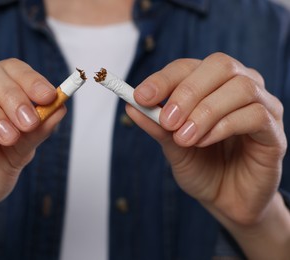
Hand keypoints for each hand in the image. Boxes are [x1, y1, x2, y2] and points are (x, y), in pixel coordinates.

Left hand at [129, 52, 286, 225]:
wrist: (225, 200)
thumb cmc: (201, 167)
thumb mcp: (172, 146)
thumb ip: (156, 125)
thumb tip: (131, 106)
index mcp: (212, 86)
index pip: (188, 67)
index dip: (163, 78)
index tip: (140, 96)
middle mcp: (239, 88)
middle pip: (219, 65)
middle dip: (188, 91)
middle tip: (168, 119)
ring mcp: (262, 107)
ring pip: (240, 87)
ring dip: (205, 112)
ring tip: (185, 138)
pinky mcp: (274, 132)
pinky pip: (255, 115)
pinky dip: (223, 126)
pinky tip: (204, 141)